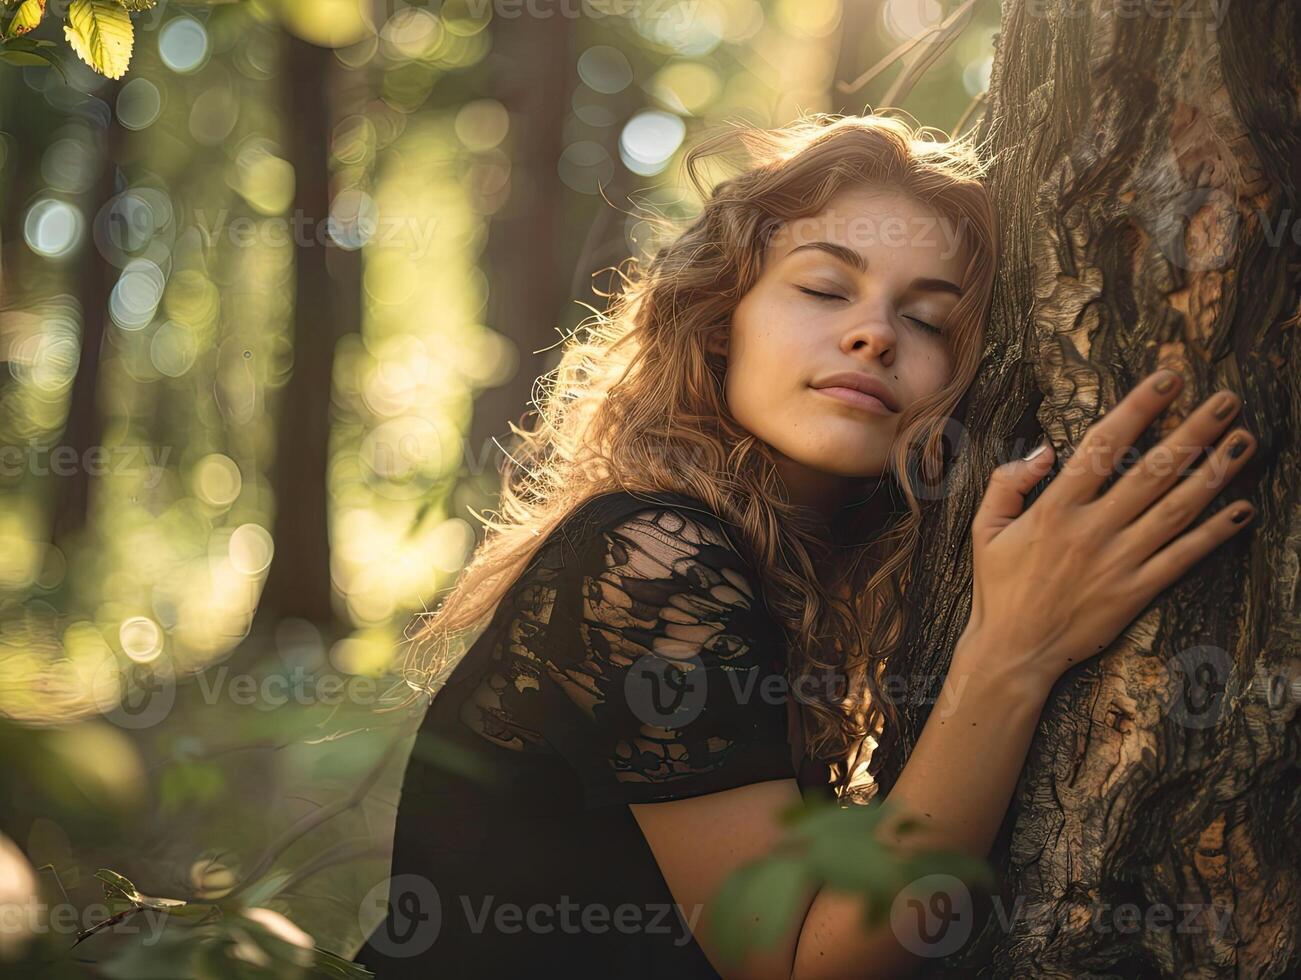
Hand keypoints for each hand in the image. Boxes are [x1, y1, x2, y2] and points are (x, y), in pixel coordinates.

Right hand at [958, 368, 1256, 696]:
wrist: (1013, 652)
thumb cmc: (999, 588)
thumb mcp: (984, 529)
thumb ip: (1008, 484)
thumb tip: (1045, 450)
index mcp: (1054, 508)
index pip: (1103, 446)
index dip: (1139, 409)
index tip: (1168, 379)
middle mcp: (1092, 530)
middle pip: (1152, 471)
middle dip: (1193, 430)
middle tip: (1226, 400)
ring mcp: (1119, 561)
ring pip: (1177, 508)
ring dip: (1215, 472)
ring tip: (1245, 440)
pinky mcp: (1137, 592)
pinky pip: (1184, 557)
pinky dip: (1216, 533)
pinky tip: (1243, 508)